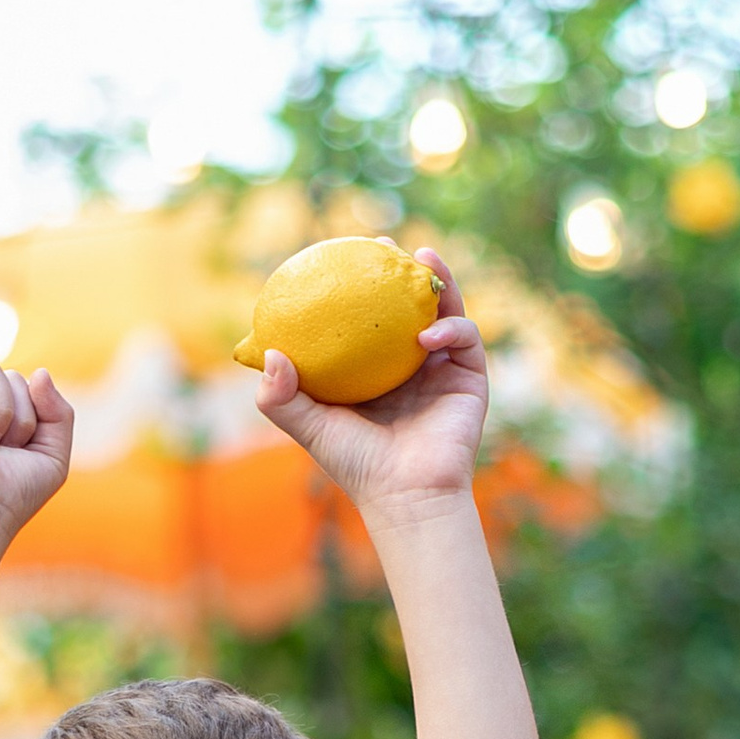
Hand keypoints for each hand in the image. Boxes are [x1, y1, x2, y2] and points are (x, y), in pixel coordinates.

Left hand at [253, 249, 486, 514]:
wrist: (405, 495)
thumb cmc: (355, 464)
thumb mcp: (308, 425)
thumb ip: (279, 395)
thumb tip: (269, 352)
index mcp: (375, 368)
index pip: (368, 317)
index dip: (359, 283)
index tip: (342, 254)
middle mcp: (410, 363)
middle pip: (410, 303)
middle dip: (402, 267)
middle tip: (383, 242)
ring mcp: (442, 368)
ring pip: (445, 310)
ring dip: (439, 280)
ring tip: (423, 257)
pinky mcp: (470, 379)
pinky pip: (465, 339)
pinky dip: (450, 328)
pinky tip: (426, 332)